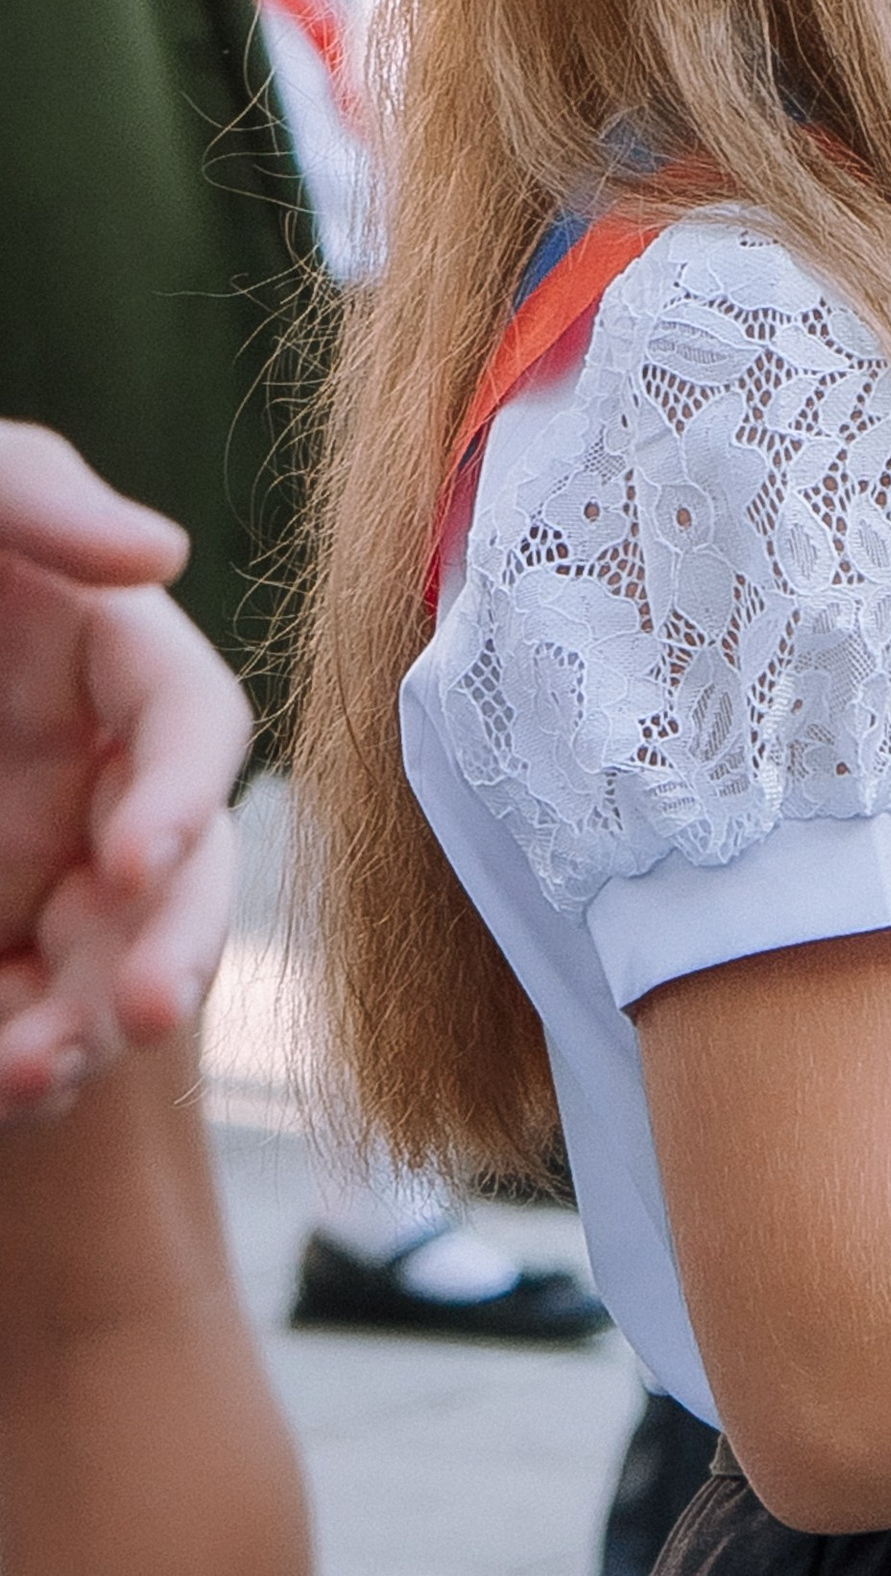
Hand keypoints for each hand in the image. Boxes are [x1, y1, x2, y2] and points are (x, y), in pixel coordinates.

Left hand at [0, 426, 250, 1112]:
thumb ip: (33, 495)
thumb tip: (164, 555)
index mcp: (96, 659)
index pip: (188, 724)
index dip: (181, 796)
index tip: (129, 862)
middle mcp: (80, 773)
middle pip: (173, 871)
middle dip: (169, 951)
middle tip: (141, 1019)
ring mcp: (29, 862)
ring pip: (95, 967)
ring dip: (80, 1032)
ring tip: (26, 1080)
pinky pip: (12, 1015)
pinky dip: (7, 1062)